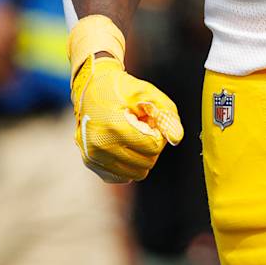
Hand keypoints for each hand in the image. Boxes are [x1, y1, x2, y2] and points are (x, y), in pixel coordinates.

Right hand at [71, 55, 183, 182]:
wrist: (89, 88)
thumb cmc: (120, 88)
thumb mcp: (147, 93)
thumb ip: (166, 115)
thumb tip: (176, 138)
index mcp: (114, 126)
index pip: (153, 147)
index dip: (158, 133)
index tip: (150, 121)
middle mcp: (101, 145)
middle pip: (146, 162)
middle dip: (150, 145)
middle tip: (142, 127)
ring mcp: (94, 156)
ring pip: (136, 173)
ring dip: (140, 156)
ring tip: (132, 136)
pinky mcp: (91, 163)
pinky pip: (122, 176)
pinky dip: (128, 163)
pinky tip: (122, 144)